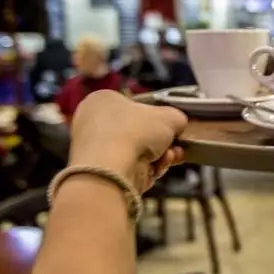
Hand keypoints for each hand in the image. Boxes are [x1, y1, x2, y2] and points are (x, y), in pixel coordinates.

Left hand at [68, 90, 187, 192]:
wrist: (111, 169)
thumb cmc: (131, 132)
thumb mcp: (169, 115)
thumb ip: (177, 117)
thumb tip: (178, 123)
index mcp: (102, 100)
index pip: (134, 106)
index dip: (156, 116)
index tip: (172, 124)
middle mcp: (94, 124)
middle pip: (139, 132)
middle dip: (162, 140)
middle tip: (176, 142)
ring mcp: (98, 151)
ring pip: (140, 153)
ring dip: (161, 155)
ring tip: (171, 155)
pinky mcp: (104, 174)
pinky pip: (134, 169)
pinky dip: (150, 169)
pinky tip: (158, 167)